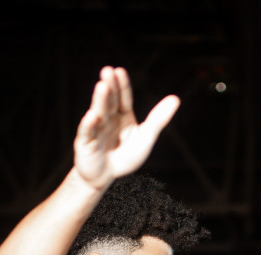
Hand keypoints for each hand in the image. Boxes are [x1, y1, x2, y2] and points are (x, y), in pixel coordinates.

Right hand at [72, 67, 179, 190]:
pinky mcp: (85, 142)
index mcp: (122, 115)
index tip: (120, 71)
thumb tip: (176, 98)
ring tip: (101, 87)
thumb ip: (158, 119)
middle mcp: (108, 118)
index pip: (123, 98)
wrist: (104, 177)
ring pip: (98, 113)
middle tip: (108, 71)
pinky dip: (90, 125)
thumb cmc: (125, 157)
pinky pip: (88, 133)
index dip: (122, 85)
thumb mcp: (146, 137)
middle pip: (109, 101)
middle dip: (109, 87)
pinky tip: (92, 116)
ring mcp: (95, 128)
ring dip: (100, 100)